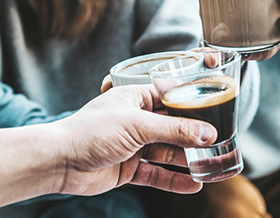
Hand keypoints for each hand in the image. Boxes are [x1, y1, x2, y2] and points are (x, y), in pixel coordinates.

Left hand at [52, 85, 216, 194]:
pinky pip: (156, 173)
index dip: (193, 101)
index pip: (171, 95)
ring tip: (212, 165)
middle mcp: (136, 120)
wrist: (59, 161)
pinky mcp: (128, 168)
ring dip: (188, 159)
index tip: (217, 108)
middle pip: (173, 126)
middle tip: (220, 141)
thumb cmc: (91, 132)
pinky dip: (173, 179)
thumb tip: (207, 133)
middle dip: (196, 135)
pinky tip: (192, 185)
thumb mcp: (138, 125)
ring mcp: (133, 145)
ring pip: (168, 151)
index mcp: (136, 98)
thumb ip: (174, 130)